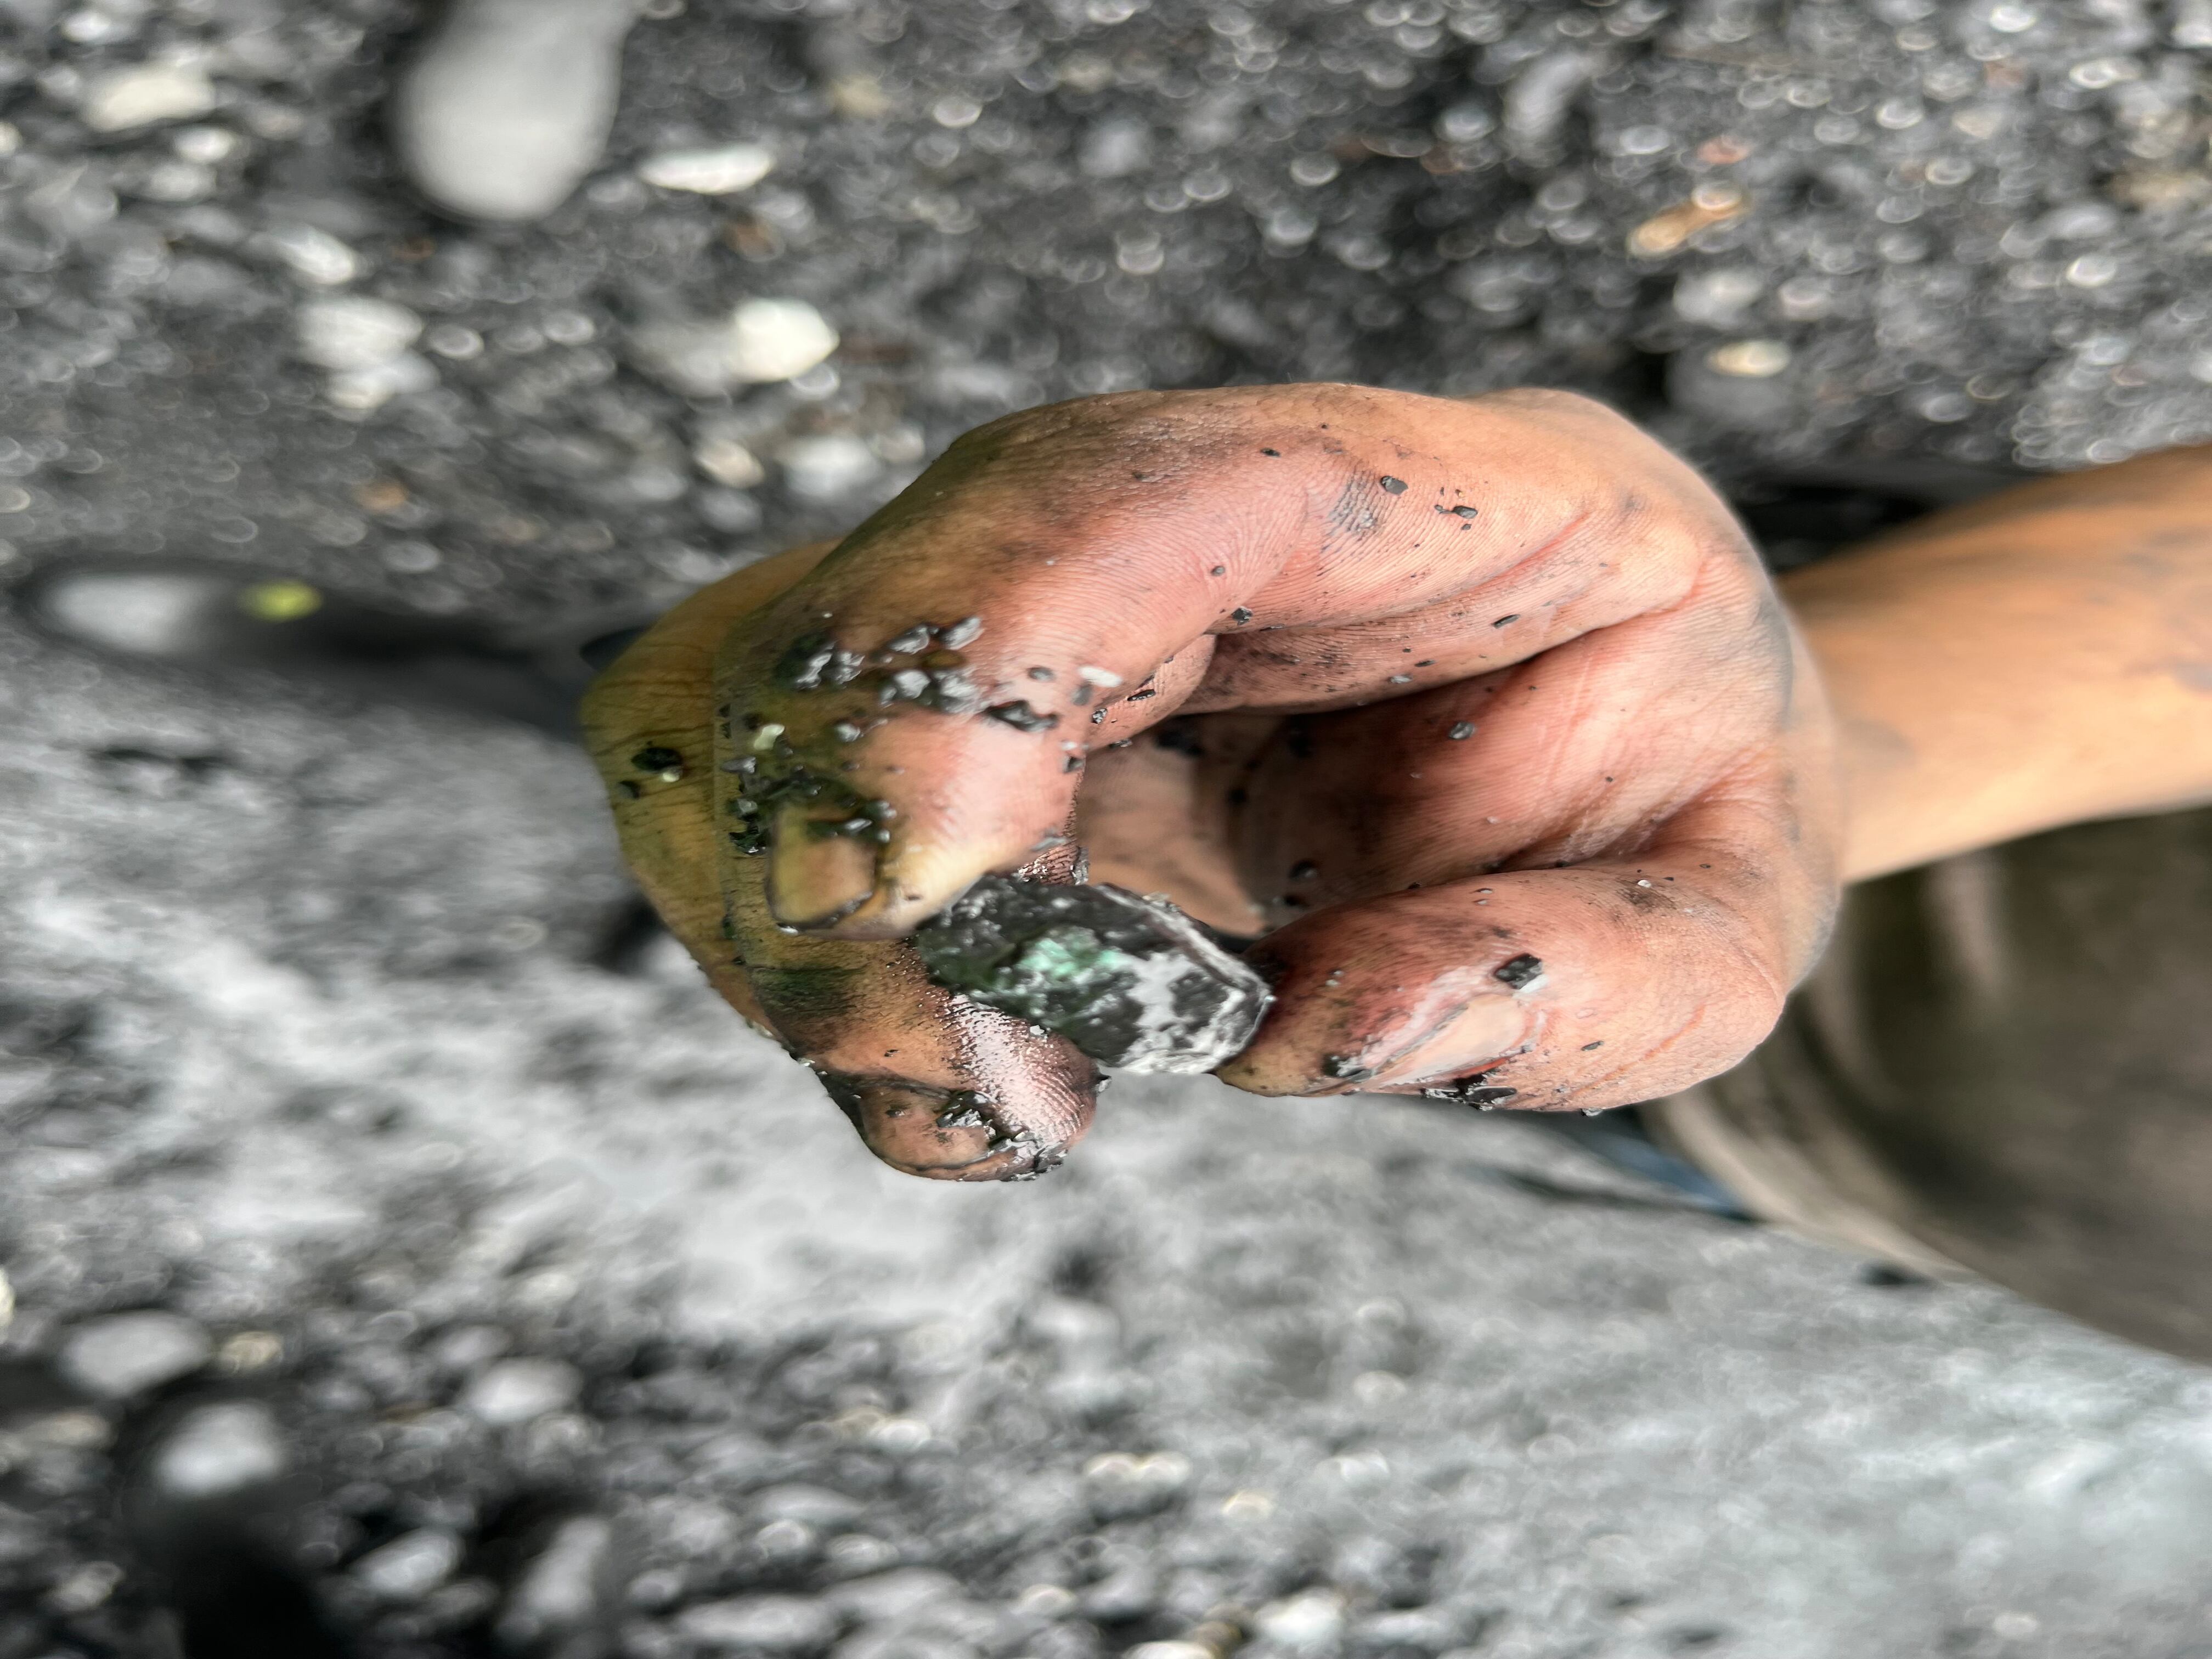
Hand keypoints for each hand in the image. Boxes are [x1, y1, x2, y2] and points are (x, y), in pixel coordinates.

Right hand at [583, 385, 1841, 1179]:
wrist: (1628, 734)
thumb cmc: (1672, 802)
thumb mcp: (1730, 915)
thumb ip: (1586, 979)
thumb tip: (1312, 1037)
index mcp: (1410, 494)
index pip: (1113, 492)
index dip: (971, 655)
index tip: (931, 887)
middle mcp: (1182, 514)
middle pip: (887, 597)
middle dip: (854, 854)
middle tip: (999, 1090)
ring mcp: (1046, 603)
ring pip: (759, 690)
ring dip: (791, 918)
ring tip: (995, 1089)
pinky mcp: (965, 709)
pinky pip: (758, 783)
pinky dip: (782, 936)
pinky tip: (949, 1039)